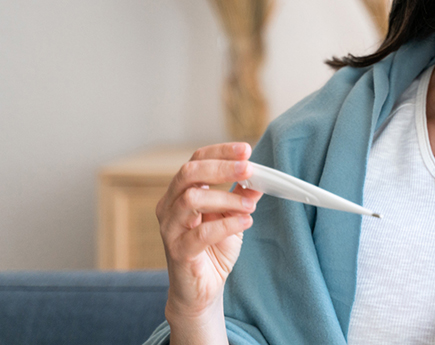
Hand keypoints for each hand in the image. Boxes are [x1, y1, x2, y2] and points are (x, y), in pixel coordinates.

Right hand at [156, 142, 260, 325]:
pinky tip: (245, 222)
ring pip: (192, 200)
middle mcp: (169, 206)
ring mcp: (170, 229)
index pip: (196, 160)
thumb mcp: (233, 216)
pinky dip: (226, 224)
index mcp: (181, 192)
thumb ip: (242, 196)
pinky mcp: (177, 251)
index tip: (246, 150)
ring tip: (250, 206)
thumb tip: (259, 177)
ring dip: (226, 199)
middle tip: (249, 169)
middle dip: (221, 168)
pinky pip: (200, 232)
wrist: (202, 290)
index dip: (220, 152)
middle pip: (188, 174)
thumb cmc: (214, 249)